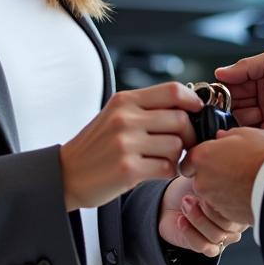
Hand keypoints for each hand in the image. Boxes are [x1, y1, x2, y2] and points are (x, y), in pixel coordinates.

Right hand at [60, 83, 202, 209]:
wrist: (66, 173)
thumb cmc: (95, 146)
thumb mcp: (115, 115)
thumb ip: (146, 108)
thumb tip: (187, 105)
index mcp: (125, 101)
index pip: (172, 91)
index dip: (192, 101)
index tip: (197, 111)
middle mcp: (125, 118)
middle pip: (180, 119)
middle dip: (188, 134)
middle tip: (182, 144)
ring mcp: (126, 143)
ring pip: (177, 145)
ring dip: (176, 156)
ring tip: (162, 159)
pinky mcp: (128, 169)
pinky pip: (167, 167)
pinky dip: (167, 171)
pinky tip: (154, 171)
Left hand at [158, 176, 247, 257]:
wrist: (168, 201)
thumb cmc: (189, 185)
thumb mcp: (204, 174)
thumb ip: (218, 174)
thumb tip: (220, 168)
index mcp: (239, 204)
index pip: (240, 209)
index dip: (222, 198)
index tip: (207, 186)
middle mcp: (234, 223)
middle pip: (230, 225)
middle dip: (208, 209)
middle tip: (192, 195)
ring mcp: (222, 237)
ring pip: (217, 236)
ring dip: (197, 219)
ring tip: (185, 204)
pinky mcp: (207, 247)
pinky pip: (205, 247)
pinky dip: (190, 232)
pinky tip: (181, 220)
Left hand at [179, 127, 263, 226]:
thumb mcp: (247, 133)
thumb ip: (228, 135)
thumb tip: (222, 136)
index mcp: (202, 156)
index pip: (186, 159)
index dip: (198, 158)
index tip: (207, 157)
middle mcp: (202, 180)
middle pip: (198, 177)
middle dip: (210, 173)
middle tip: (229, 167)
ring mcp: (213, 200)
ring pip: (210, 193)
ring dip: (220, 187)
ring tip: (241, 179)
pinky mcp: (225, 215)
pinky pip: (222, 206)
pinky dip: (230, 200)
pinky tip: (245, 192)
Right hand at [215, 45, 263, 154]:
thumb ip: (246, 66)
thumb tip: (220, 72)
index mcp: (263, 80)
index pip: (233, 86)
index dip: (223, 92)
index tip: (215, 96)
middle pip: (235, 107)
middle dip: (229, 109)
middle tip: (230, 109)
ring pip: (243, 125)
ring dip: (242, 122)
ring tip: (251, 117)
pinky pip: (257, 141)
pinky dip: (255, 136)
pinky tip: (261, 129)